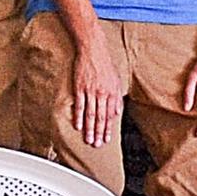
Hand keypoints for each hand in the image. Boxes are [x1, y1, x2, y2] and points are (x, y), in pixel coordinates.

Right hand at [65, 25, 129, 149]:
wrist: (93, 50)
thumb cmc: (105, 65)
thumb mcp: (116, 80)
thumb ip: (117, 98)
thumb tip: (118, 112)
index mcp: (112, 92)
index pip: (110, 115)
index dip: (108, 129)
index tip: (106, 139)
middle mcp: (102, 93)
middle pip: (101, 117)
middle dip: (99, 133)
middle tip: (97, 145)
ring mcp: (90, 91)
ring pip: (91, 114)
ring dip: (90, 129)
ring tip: (88, 140)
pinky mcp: (79, 86)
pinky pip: (79, 105)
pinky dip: (79, 116)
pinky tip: (78, 126)